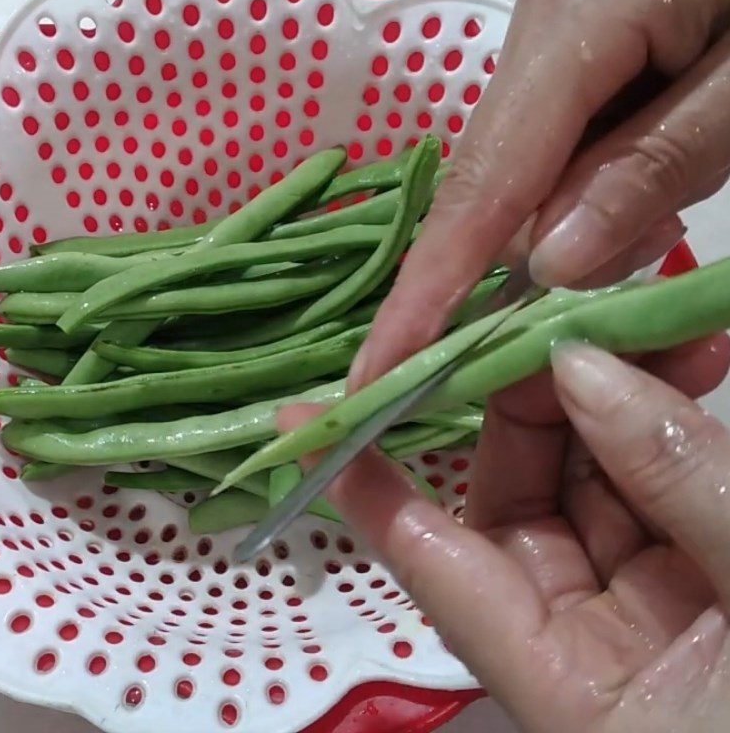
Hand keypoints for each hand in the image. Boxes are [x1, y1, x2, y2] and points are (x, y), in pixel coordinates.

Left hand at [280, 334, 729, 732]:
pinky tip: (695, 355)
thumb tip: (586, 368)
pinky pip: (667, 482)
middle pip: (522, 495)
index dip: (372, 484)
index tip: (312, 415)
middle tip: (559, 316)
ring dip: (616, 392)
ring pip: (598, 475)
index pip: (441, 563)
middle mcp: (599, 643)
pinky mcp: (708, 577)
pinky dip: (676, 419)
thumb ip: (686, 488)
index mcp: (574, 687)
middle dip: (531, 397)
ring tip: (648, 314)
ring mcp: (656, 606)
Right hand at [351, 0, 729, 387]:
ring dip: (568, 231)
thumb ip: (652, 169)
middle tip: (609, 285)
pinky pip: (546, 155)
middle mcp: (538, 27)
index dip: (430, 287)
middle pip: (490, 185)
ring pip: (518, 177)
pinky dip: (583, 200)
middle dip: (517, 268)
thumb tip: (548, 264)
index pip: (486, 181)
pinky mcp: (565, 59)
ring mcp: (547, 41)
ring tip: (660, 218)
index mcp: (579, 20)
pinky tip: (639, 194)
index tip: (382, 368)